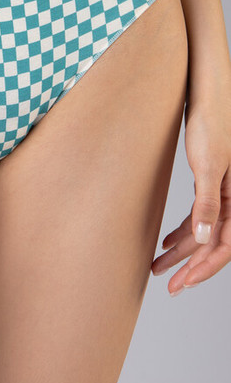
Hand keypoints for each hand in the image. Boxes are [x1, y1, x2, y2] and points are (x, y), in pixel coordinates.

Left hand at [151, 93, 230, 295]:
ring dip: (182, 250)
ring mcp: (222, 192)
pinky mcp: (210, 183)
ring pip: (203, 231)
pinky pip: (199, 216)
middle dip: (189, 266)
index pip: (224, 246)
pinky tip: (166, 240)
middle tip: (167, 285)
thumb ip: (207, 203)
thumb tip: (203, 238)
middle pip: (212, 244)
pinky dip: (183, 230)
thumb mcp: (208, 165)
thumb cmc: (211, 125)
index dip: (203, 269)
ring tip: (159, 266)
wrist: (207, 96)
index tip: (181, 285)